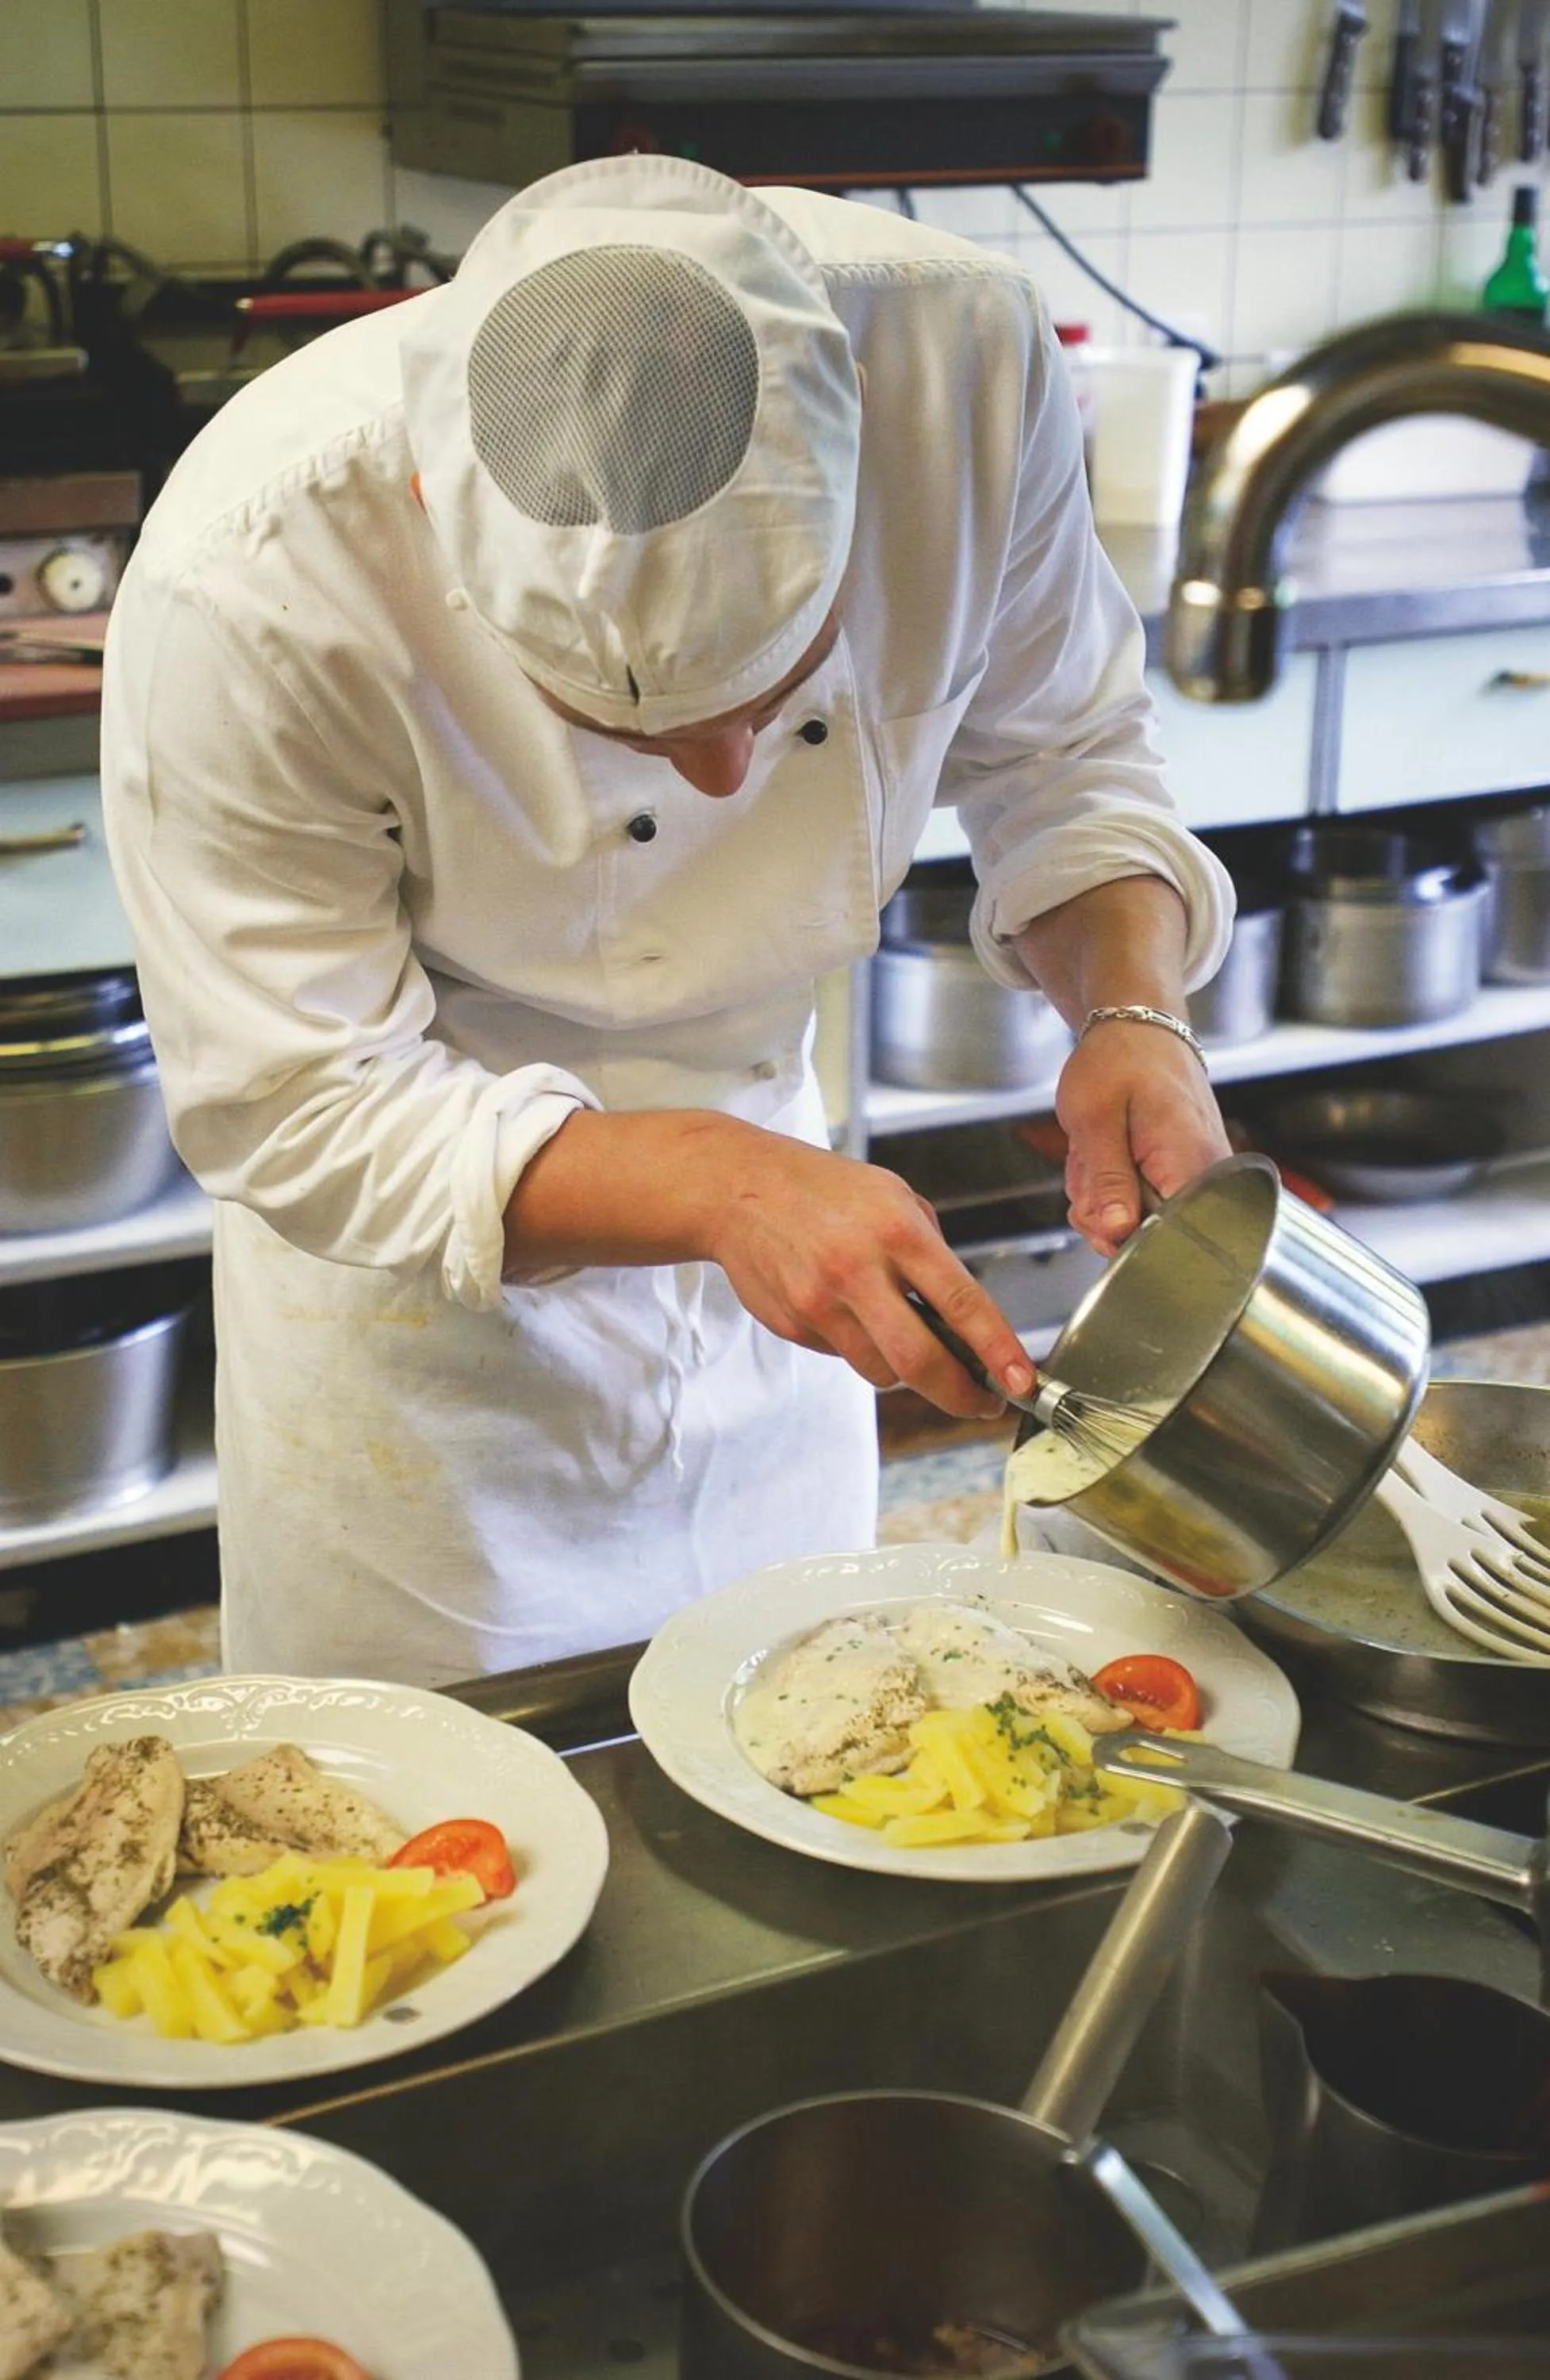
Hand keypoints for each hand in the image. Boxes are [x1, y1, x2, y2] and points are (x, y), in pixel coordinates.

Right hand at [702, 1134, 1033, 1418]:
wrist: (735, 1188)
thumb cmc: (822, 1188)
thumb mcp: (893, 1196)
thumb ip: (930, 1252)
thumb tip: (962, 1316)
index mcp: (898, 1232)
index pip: (962, 1304)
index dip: (999, 1352)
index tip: (1022, 1383)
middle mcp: (858, 1271)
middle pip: (921, 1363)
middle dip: (961, 1395)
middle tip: (982, 1403)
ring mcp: (820, 1304)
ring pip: (882, 1371)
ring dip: (904, 1368)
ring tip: (898, 1332)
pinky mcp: (794, 1325)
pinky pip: (843, 1356)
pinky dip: (858, 1346)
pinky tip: (844, 1310)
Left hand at [1055, 1020, 1230, 1257]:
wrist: (1138, 1030)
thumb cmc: (1118, 1061)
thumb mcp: (1095, 1120)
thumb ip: (1108, 1181)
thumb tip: (1118, 1234)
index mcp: (1190, 1164)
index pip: (1168, 1237)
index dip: (1120, 1235)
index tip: (1094, 1205)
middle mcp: (1206, 1178)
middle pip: (1149, 1235)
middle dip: (1102, 1210)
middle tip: (1088, 1164)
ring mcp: (1197, 1179)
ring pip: (1137, 1222)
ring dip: (1101, 1194)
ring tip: (1098, 1149)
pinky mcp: (1184, 1178)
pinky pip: (1139, 1204)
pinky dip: (1111, 1186)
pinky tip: (1106, 1156)